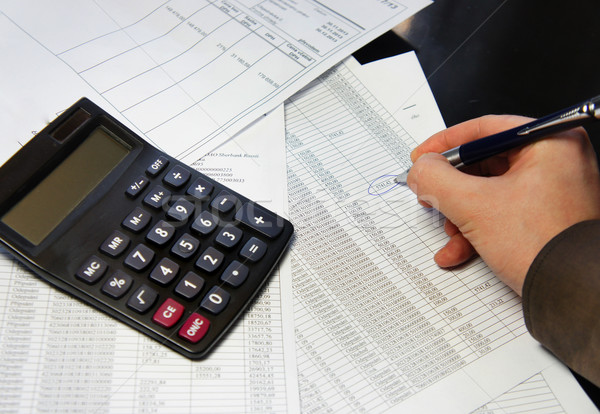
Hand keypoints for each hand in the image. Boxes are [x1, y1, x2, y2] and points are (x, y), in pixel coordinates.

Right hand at [407, 115, 599, 294]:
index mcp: (550, 143)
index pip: (484, 129)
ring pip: (489, 192)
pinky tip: (459, 249)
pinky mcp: (547, 216)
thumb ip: (436, 180)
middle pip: (484, 164)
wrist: (572, 294)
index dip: (444, 144)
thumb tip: (421, 170)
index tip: (422, 157)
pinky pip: (502, 212)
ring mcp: (553, 190)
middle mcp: (556, 161)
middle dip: (451, 189)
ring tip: (451, 234)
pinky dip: (477, 229)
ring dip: (460, 215)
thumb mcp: (474, 206)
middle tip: (431, 196)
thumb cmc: (545, 247)